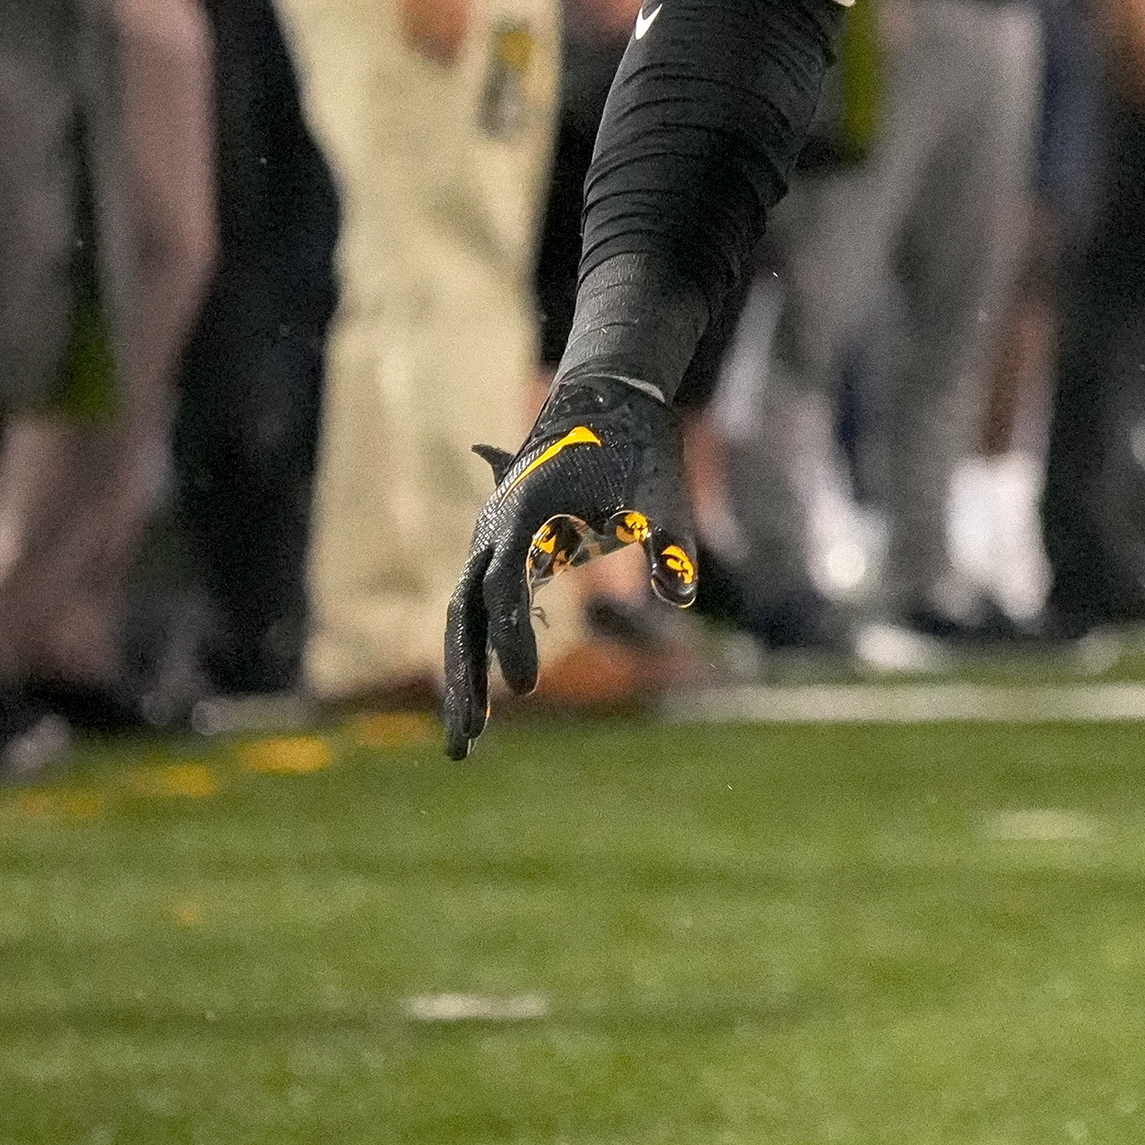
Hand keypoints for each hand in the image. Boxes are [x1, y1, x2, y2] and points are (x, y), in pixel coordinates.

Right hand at [442, 374, 699, 754]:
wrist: (609, 395)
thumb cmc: (638, 445)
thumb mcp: (662, 491)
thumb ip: (669, 542)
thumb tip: (683, 596)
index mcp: (527, 511)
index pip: (505, 588)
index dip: (513, 640)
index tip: (527, 689)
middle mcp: (495, 528)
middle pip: (465, 614)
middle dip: (462, 681)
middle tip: (466, 749)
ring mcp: (491, 538)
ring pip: (463, 616)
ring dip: (461, 676)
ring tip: (465, 746)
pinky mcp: (502, 548)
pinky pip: (480, 608)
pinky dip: (479, 652)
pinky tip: (482, 702)